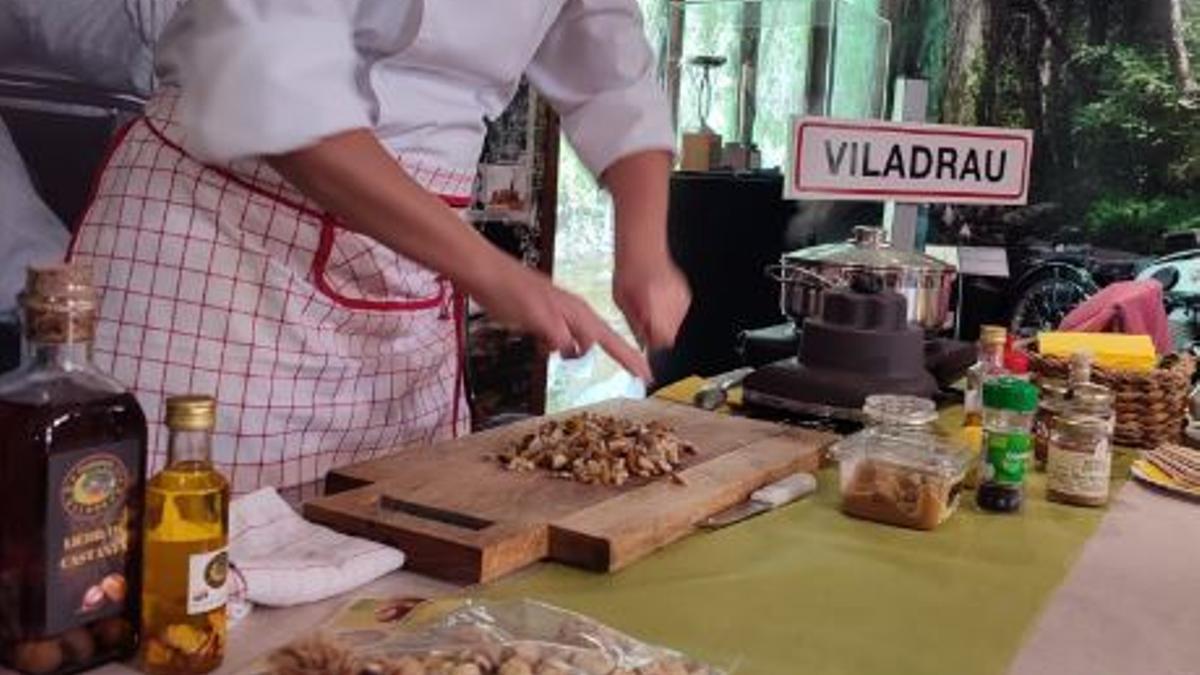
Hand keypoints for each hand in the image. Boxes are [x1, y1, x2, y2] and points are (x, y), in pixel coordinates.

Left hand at [469, 258, 652, 381]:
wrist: (485, 273)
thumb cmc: (508, 290)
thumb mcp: (535, 317)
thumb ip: (557, 335)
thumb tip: (572, 350)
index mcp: (576, 313)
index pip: (612, 340)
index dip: (630, 358)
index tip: (647, 374)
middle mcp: (572, 312)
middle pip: (602, 340)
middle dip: (618, 355)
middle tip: (635, 373)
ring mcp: (558, 313)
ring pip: (579, 339)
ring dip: (579, 352)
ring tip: (571, 357)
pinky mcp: (544, 315)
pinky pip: (560, 337)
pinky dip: (558, 346)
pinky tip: (546, 347)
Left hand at [613, 254, 690, 349]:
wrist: (642, 250)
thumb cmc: (629, 273)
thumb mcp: (622, 303)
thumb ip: (635, 325)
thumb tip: (642, 343)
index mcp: (654, 309)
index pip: (662, 340)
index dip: (652, 342)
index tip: (646, 340)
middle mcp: (671, 305)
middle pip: (671, 335)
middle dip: (658, 333)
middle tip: (645, 322)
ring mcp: (681, 299)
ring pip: (676, 324)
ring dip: (665, 322)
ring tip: (650, 306)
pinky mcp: (685, 294)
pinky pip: (680, 312)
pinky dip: (671, 311)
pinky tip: (658, 299)